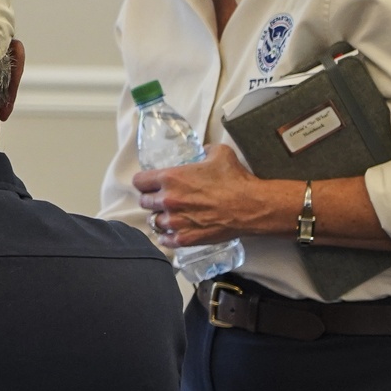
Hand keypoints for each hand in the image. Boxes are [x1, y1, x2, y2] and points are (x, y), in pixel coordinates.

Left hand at [135, 144, 259, 249]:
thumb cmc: (235, 179)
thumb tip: (203, 151)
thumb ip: (205, 150)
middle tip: (161, 198)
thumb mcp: (219, 153)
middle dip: (151, 199)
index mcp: (171, 177)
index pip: (139, 181)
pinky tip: (172, 232)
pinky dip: (166, 236)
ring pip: (153, 222)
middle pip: (144, 202)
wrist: (250, 206)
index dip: (144, 181)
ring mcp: (176, 221)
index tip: (149, 183)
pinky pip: (165, 240)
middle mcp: (168, 200)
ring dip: (160, 217)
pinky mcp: (186, 238)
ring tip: (169, 215)